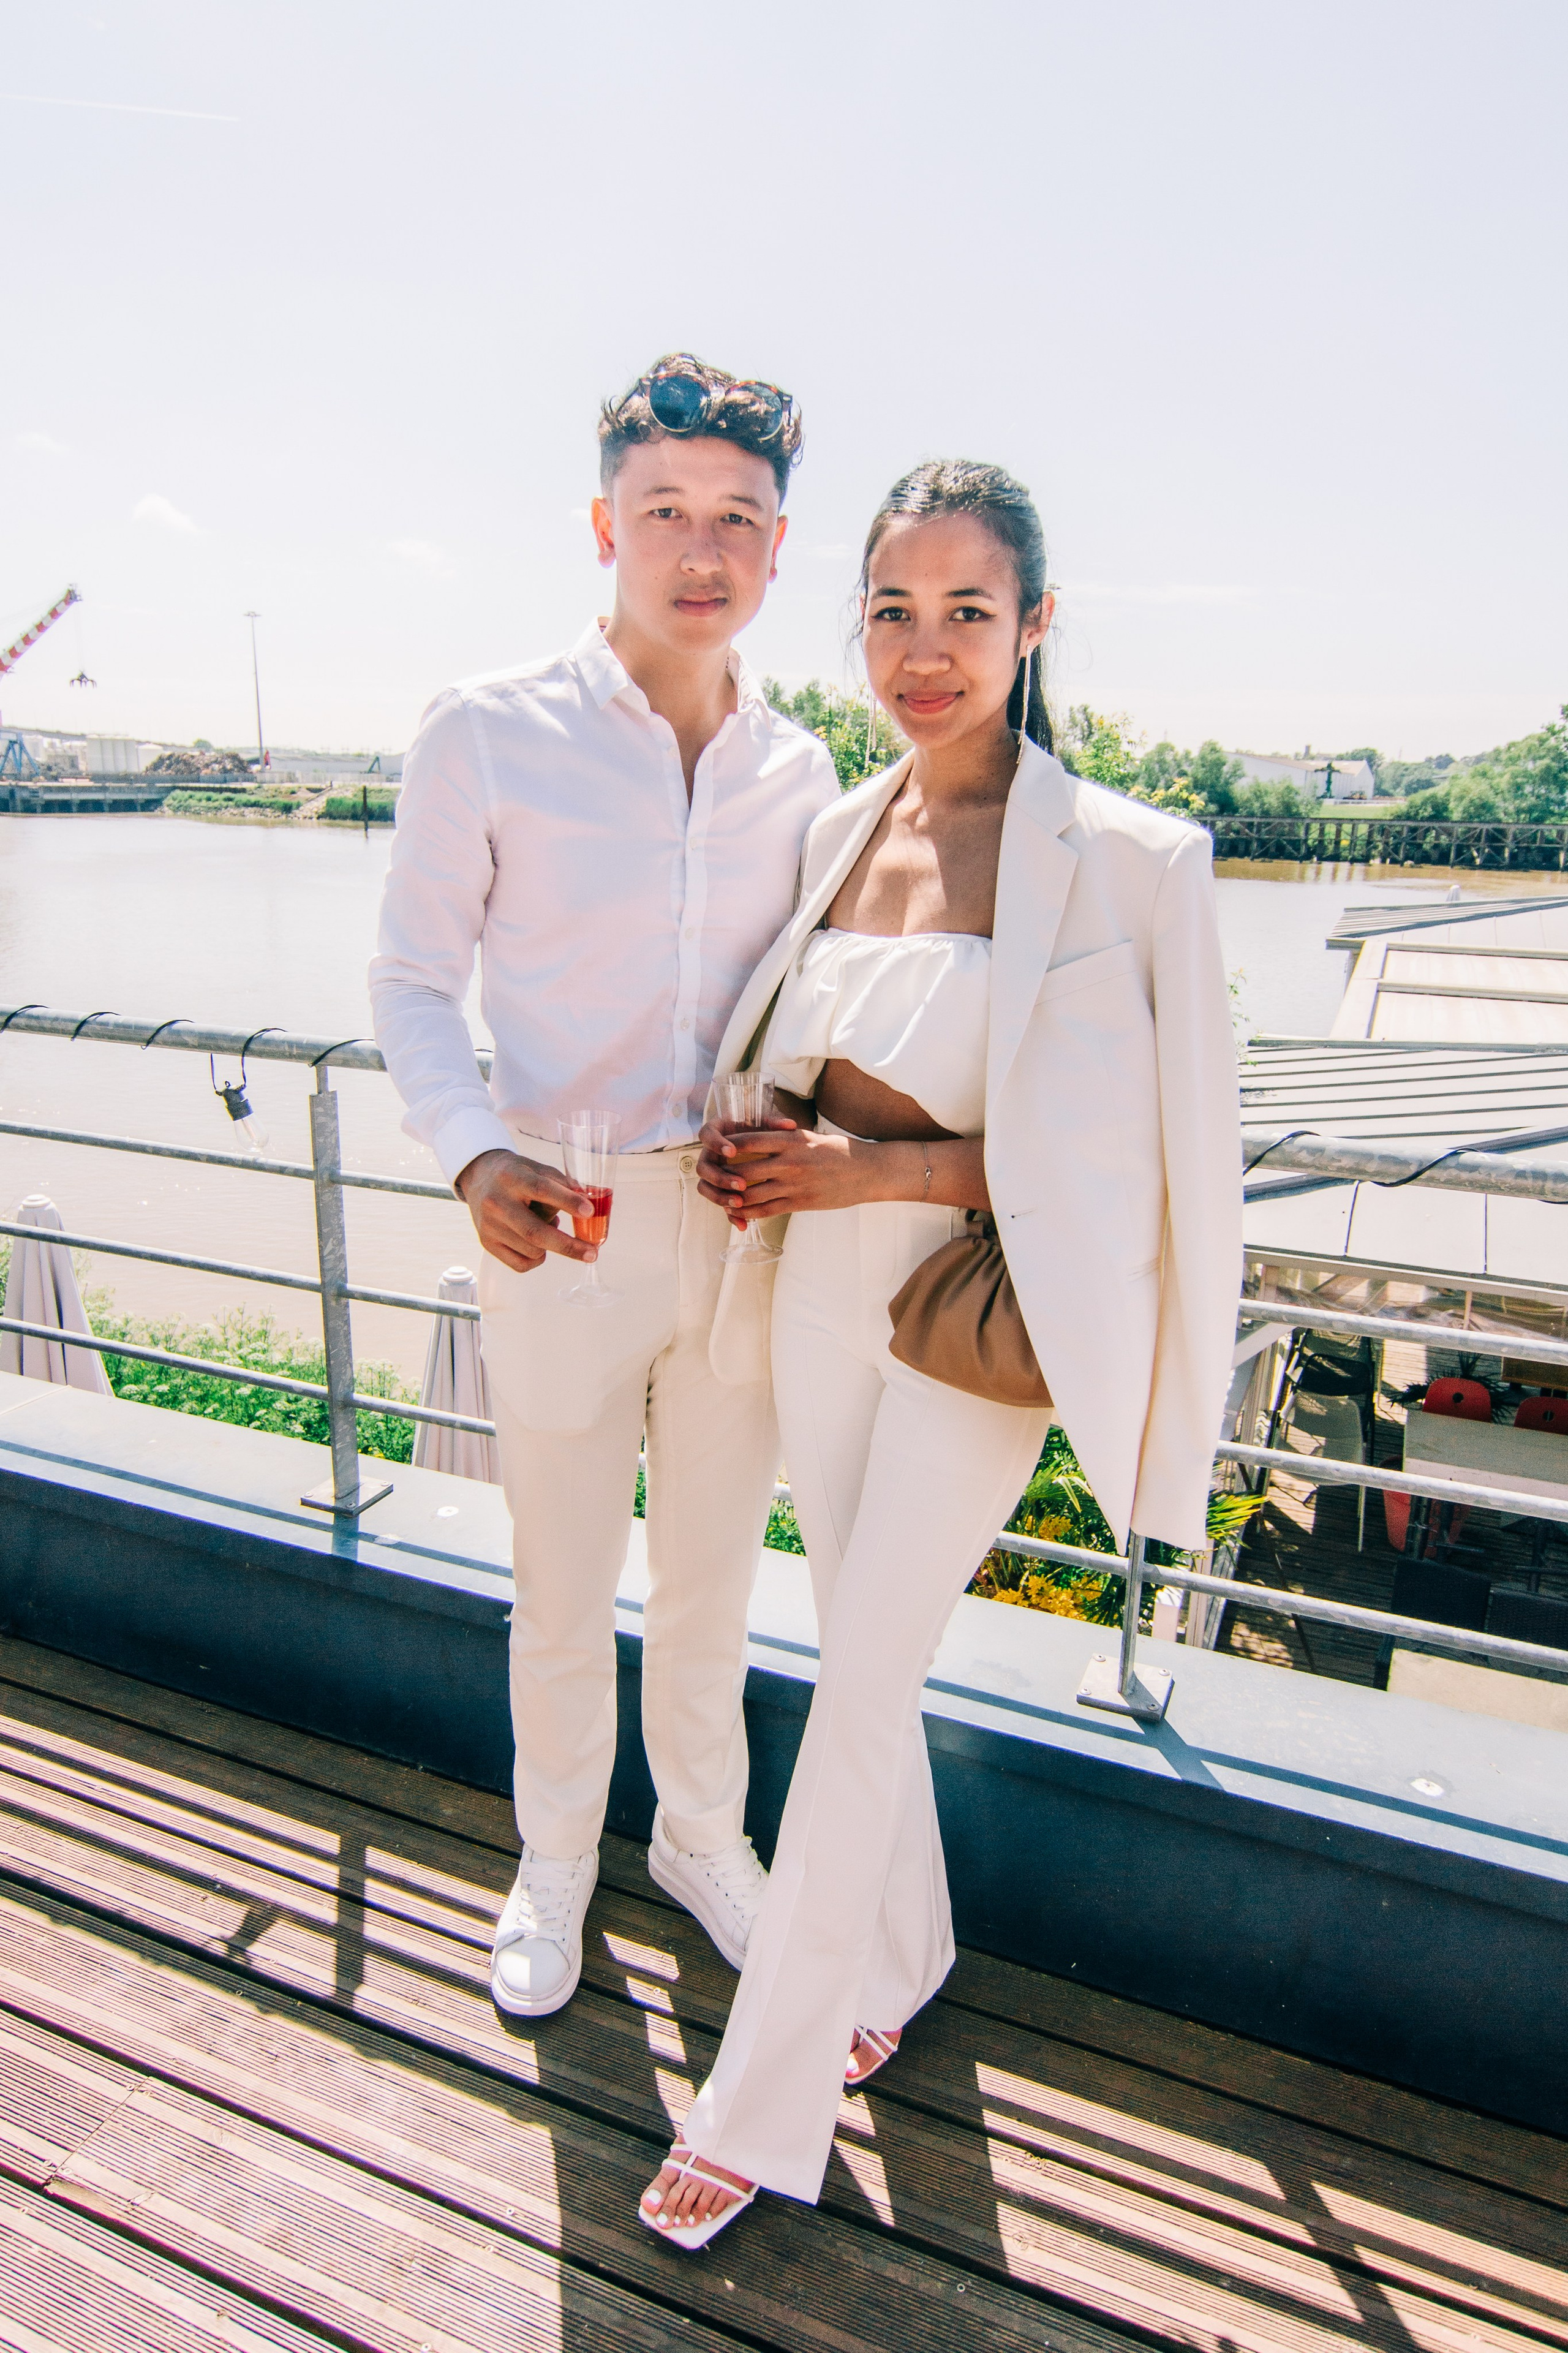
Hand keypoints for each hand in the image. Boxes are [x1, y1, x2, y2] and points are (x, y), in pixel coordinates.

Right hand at [455, 1148, 596, 1272]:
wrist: (480, 1178)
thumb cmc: (517, 1175)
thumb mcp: (538, 1169)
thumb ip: (563, 1185)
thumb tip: (592, 1207)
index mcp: (512, 1177)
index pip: (541, 1189)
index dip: (567, 1202)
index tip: (590, 1212)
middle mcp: (496, 1202)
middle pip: (534, 1232)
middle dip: (568, 1246)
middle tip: (592, 1253)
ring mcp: (489, 1225)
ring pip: (531, 1250)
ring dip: (551, 1246)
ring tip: (549, 1226)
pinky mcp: (486, 1243)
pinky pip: (520, 1264)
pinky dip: (537, 1259)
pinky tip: (536, 1244)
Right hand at [696, 1113, 796, 1228]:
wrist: (765, 1150)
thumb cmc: (763, 1133)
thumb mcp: (767, 1127)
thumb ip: (775, 1124)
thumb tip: (791, 1125)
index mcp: (718, 1133)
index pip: (706, 1135)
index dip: (715, 1143)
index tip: (732, 1151)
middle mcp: (710, 1154)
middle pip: (702, 1167)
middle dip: (720, 1177)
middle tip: (741, 1183)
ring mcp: (712, 1174)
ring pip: (705, 1188)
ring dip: (721, 1197)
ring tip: (740, 1202)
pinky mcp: (721, 1192)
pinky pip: (719, 1204)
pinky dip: (730, 1215)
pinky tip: (744, 1224)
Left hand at [696, 1116, 877, 1220]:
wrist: (868, 1172)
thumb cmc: (840, 1151)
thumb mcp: (811, 1136)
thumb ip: (786, 1139)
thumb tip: (761, 1139)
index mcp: (791, 1139)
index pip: (749, 1139)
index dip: (728, 1145)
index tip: (717, 1147)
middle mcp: (789, 1161)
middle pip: (744, 1169)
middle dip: (724, 1174)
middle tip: (713, 1175)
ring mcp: (794, 1184)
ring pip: (751, 1193)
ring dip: (732, 1197)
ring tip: (721, 1197)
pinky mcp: (800, 1203)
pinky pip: (766, 1210)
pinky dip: (748, 1212)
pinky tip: (738, 1213)